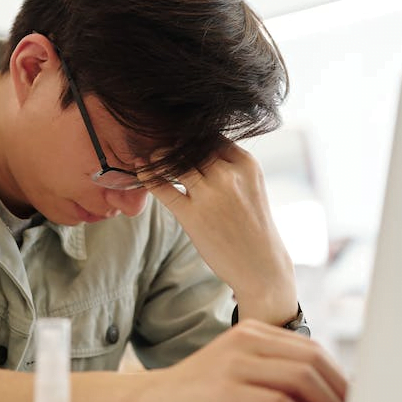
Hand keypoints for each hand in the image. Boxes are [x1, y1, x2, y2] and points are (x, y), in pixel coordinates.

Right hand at [135, 319, 347, 401]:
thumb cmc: (197, 394)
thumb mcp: (239, 372)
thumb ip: (274, 373)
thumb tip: (321, 392)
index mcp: (252, 332)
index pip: (310, 347)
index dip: (339, 373)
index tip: (355, 396)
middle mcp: (246, 340)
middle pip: (311, 358)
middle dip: (341, 388)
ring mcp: (235, 363)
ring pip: (300, 377)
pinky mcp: (227, 389)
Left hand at [145, 141, 296, 321]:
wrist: (261, 266)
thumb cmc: (252, 225)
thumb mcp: (250, 186)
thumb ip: (228, 165)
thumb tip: (195, 147)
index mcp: (245, 164)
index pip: (210, 135)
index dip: (191, 136)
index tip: (178, 137)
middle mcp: (228, 174)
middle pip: (190, 145)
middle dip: (173, 143)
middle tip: (157, 141)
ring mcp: (210, 194)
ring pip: (174, 160)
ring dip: (158, 156)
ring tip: (151, 157)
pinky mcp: (192, 215)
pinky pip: (162, 186)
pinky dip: (148, 175)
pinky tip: (140, 168)